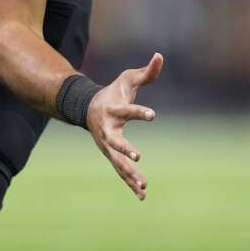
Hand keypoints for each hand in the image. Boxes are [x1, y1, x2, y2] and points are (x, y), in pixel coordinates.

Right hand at [86, 53, 162, 199]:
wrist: (89, 108)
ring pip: (118, 162)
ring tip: (144, 184)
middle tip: (138, 157)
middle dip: (125, 150)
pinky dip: (130, 183)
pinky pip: (121, 171)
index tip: (153, 115)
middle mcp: (108, 130)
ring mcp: (107, 145)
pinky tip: (142, 195)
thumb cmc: (113, 92)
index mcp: (113, 110)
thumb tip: (160, 55)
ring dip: (130, 174)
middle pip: (115, 142)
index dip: (139, 112)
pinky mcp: (110, 155)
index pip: (126, 111)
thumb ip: (146, 71)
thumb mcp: (127, 78)